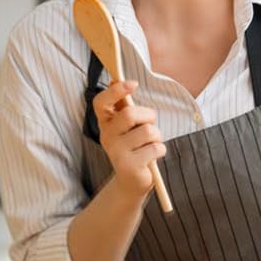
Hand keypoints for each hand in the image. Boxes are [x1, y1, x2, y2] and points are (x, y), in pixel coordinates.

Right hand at [93, 80, 166, 196]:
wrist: (132, 182)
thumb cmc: (135, 148)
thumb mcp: (130, 126)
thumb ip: (126, 107)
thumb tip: (118, 79)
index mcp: (106, 123)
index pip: (101, 102)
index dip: (115, 90)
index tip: (133, 83)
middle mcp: (106, 136)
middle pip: (129, 114)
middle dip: (148, 116)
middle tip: (150, 125)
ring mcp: (116, 152)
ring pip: (147, 131)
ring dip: (157, 136)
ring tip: (151, 144)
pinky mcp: (129, 166)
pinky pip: (155, 148)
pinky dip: (160, 150)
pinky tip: (152, 157)